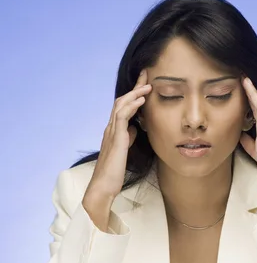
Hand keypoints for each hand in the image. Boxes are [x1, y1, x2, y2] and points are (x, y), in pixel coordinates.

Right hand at [85, 69, 152, 202]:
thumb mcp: (124, 150)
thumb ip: (128, 138)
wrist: (103, 187)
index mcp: (113, 130)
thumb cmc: (113, 172)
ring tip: (148, 84)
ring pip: (121, 105)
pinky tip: (142, 100)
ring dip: (135, 93)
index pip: (124, 107)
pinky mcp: (115, 139)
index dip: (134, 94)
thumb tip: (136, 129)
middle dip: (135, 87)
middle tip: (146, 75)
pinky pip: (122, 117)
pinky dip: (132, 106)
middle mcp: (110, 128)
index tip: (145, 83)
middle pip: (122, 100)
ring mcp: (111, 132)